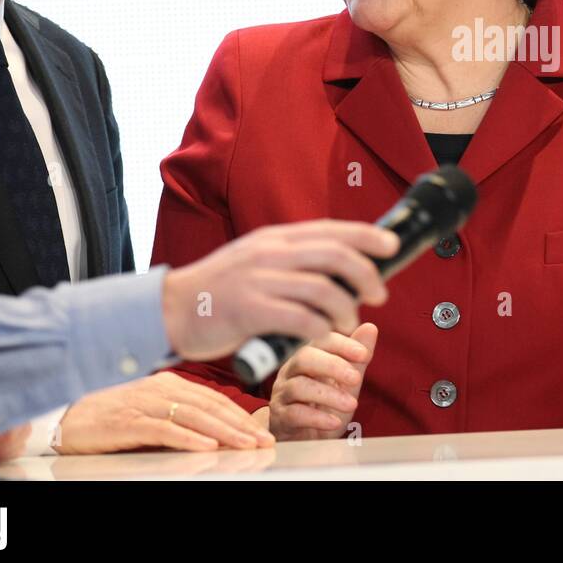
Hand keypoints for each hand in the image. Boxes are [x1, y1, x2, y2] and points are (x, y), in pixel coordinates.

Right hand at [52, 371, 274, 453]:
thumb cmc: (112, 417)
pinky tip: (208, 446)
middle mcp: (162, 389)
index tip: (261, 430)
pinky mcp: (130, 421)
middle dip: (240, 424)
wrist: (67, 418)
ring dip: (224, 432)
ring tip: (245, 445)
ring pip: (194, 417)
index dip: (240, 415)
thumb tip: (217, 431)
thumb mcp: (152, 410)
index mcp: (170, 384)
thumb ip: (181, 415)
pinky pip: (166, 430)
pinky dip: (190, 438)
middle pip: (210, 407)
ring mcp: (146, 403)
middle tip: (263, 439)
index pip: (214, 399)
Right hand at [162, 219, 397, 360]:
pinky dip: (320, 327)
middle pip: (336, 254)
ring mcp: (259, 280)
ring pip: (324, 287)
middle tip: (379, 294)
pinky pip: (301, 318)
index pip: (332, 229)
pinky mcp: (250, 310)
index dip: (367, 235)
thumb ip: (294, 260)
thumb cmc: (221, 291)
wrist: (171, 310)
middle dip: (367, 274)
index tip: (392, 246)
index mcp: (276, 238)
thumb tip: (342, 265)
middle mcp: (271, 253)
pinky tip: (323, 334)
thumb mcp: (258, 261)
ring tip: (349, 321)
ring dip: (347, 307)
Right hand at [262, 323, 378, 440]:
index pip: (321, 340)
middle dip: (333, 366)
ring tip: (352, 404)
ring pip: (299, 387)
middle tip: (356, 378)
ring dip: (329, 395)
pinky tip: (335, 422)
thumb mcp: (346, 383)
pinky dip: (317, 418)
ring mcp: (283, 394)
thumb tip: (371, 327)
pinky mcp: (280, 417)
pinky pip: (294, 413)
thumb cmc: (325, 405)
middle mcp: (292, 371)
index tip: (364, 354)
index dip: (342, 344)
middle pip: (304, 358)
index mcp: (309, 357)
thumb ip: (357, 358)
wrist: (306, 438)